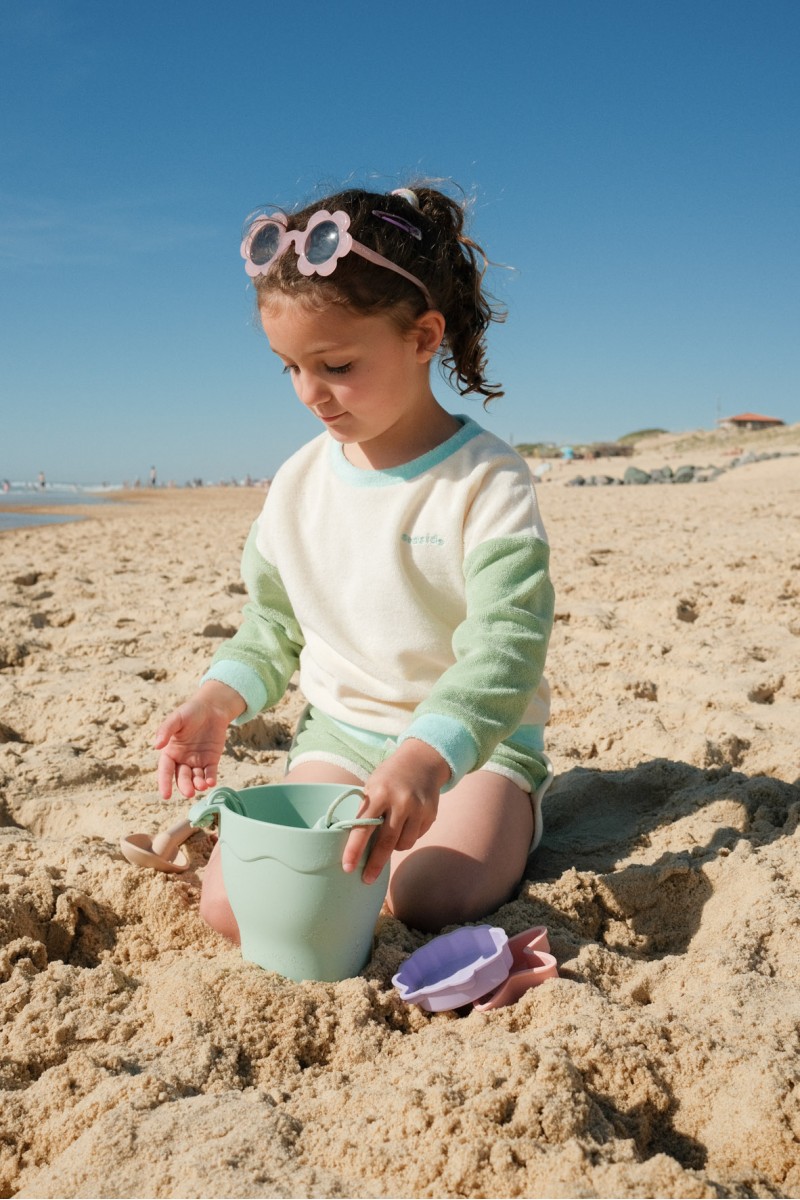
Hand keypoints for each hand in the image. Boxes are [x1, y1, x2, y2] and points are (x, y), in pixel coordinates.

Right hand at [154, 681, 245, 798]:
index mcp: (170, 752)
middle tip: (189, 793)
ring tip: (202, 786)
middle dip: (185, 786)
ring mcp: (197, 761)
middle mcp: (183, 759)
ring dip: (198, 784)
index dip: (164, 783)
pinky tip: (211, 782)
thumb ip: (166, 730)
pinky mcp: (211, 760)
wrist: (212, 708)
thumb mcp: (176, 718)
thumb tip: (156, 746)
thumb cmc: (191, 711)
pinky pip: (210, 772)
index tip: (166, 796)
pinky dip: (210, 779)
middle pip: (182, 777)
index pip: (165, 770)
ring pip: (196, 778)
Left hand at [342, 740, 450, 884]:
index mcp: (379, 793)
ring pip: (403, 844)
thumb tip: (358, 845)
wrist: (421, 761)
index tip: (347, 867)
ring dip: (393, 846)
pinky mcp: (430, 814)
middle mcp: (400, 802)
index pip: (363, 827)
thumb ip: (367, 811)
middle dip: (375, 864)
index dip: (354, 849)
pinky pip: (415, 837)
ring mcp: (418, 808)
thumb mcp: (373, 787)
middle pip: (386, 842)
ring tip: (390, 834)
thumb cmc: (389, 777)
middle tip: (366, 879)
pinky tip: (406, 823)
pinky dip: (407, 836)